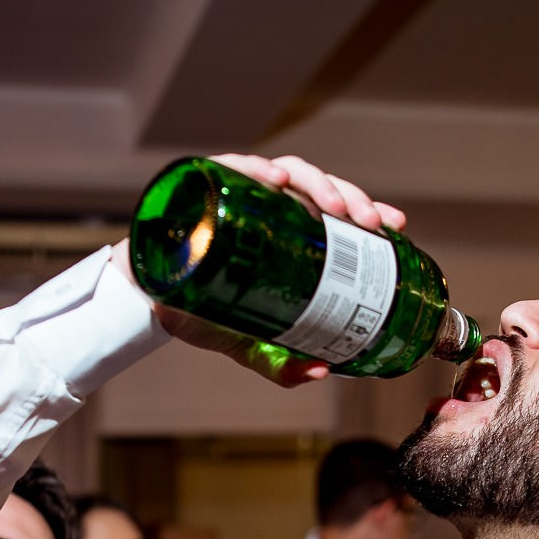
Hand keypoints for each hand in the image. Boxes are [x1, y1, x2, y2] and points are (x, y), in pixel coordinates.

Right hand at [111, 153, 409, 388]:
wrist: (145, 302)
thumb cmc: (200, 309)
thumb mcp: (246, 341)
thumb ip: (280, 361)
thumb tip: (320, 372)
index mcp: (286, 232)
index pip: (335, 213)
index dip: (368, 213)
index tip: (394, 226)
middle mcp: (268, 206)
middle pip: (319, 188)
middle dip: (350, 198)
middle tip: (368, 221)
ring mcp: (237, 192)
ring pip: (287, 171)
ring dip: (316, 182)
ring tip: (333, 204)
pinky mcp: (202, 185)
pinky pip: (232, 166)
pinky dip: (255, 168)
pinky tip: (273, 178)